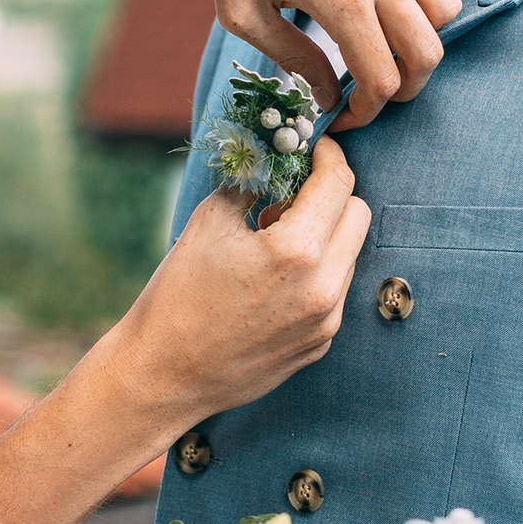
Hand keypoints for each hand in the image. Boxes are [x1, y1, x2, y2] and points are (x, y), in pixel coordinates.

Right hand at [78, 137, 370, 436]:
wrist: (163, 375)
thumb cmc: (178, 295)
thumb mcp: (209, 221)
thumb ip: (252, 184)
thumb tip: (275, 159)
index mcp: (297, 250)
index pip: (339, 183)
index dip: (328, 156)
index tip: (313, 148)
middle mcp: (324, 287)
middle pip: (359, 215)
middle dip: (332, 194)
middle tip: (290, 194)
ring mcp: (326, 321)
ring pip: (350, 254)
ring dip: (325, 235)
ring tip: (273, 242)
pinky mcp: (320, 344)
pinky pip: (334, 291)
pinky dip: (316, 272)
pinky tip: (273, 280)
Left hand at [163, 0, 461, 128]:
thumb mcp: (241, 10)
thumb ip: (291, 58)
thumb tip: (326, 94)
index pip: (380, 78)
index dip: (366, 111)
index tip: (343, 114)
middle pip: (426, 52)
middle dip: (404, 86)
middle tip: (373, 91)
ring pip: (447, 9)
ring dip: (426, 39)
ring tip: (390, 45)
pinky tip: (411, 1)